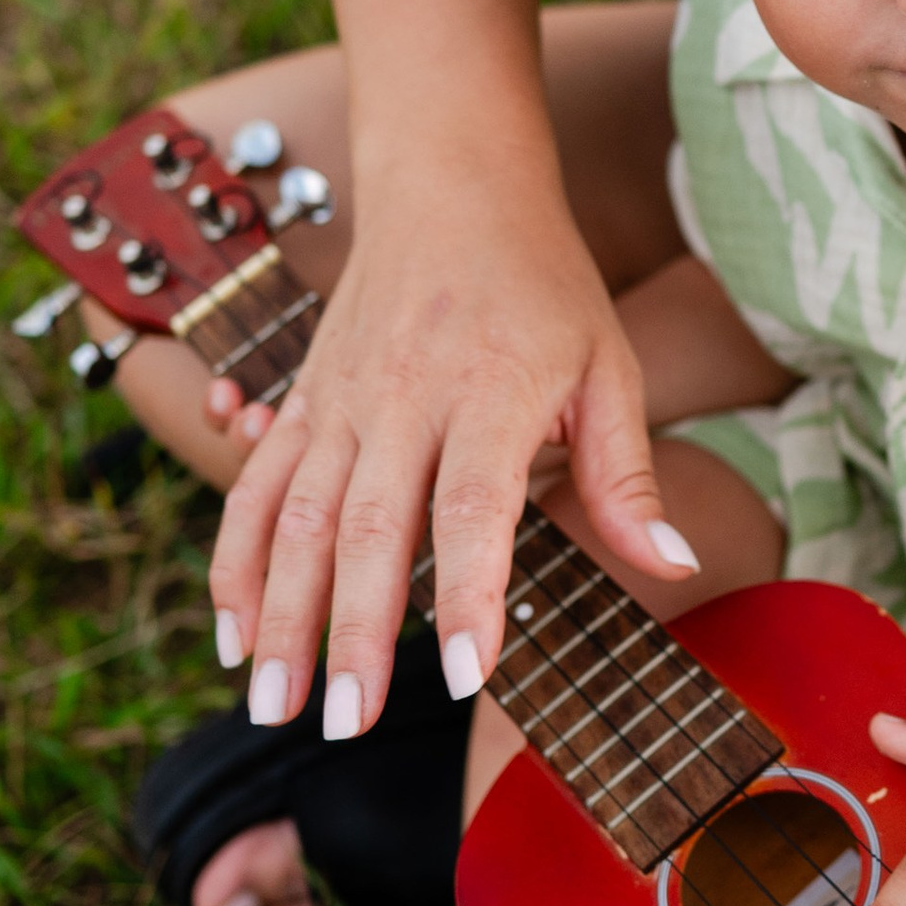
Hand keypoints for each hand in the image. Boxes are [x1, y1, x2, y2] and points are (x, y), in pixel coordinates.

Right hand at [207, 180, 694, 737]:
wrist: (451, 182)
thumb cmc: (543, 282)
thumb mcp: (608, 366)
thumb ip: (629, 476)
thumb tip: (671, 565)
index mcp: (490, 390)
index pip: (472, 506)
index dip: (470, 592)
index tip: (468, 673)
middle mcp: (403, 398)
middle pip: (370, 528)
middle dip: (352, 633)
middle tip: (344, 723)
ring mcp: (341, 400)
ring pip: (296, 518)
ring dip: (279, 616)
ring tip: (274, 705)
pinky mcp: (302, 400)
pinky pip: (257, 488)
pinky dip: (236, 563)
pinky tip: (234, 634)